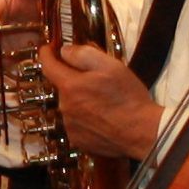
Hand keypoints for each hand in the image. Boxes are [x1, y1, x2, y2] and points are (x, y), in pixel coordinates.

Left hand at [36, 40, 163, 160]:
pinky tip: (104, 118)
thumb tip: (65, 51)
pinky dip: (86, 118)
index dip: (46, 54)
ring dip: (82, 100)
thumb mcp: (110, 66)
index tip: (48, 48)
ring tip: (106, 102)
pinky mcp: (79, 141)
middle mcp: (65, 107)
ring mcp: (71, 126)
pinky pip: (78, 123)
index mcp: (70, 86)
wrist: (142, 133)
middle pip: (63, 86)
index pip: (48, 66)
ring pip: (71, 105)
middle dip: (75, 79)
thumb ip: (83, 54)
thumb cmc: (128, 98)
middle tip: (98, 79)